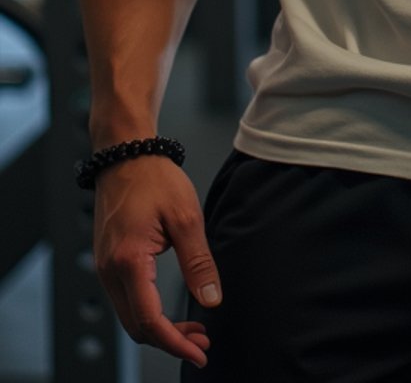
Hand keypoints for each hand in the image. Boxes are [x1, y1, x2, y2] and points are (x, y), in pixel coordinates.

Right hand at [92, 156, 222, 367]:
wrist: (126, 153)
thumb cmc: (155, 178)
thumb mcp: (186, 216)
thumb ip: (198, 262)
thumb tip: (211, 300)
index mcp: (129, 261)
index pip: (150, 321)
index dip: (176, 343)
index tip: (200, 353)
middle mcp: (110, 271)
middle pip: (137, 327)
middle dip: (170, 340)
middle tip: (203, 341)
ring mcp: (104, 268)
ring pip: (130, 317)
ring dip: (159, 329)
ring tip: (193, 329)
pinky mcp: (107, 262)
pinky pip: (125, 300)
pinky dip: (147, 312)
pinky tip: (170, 309)